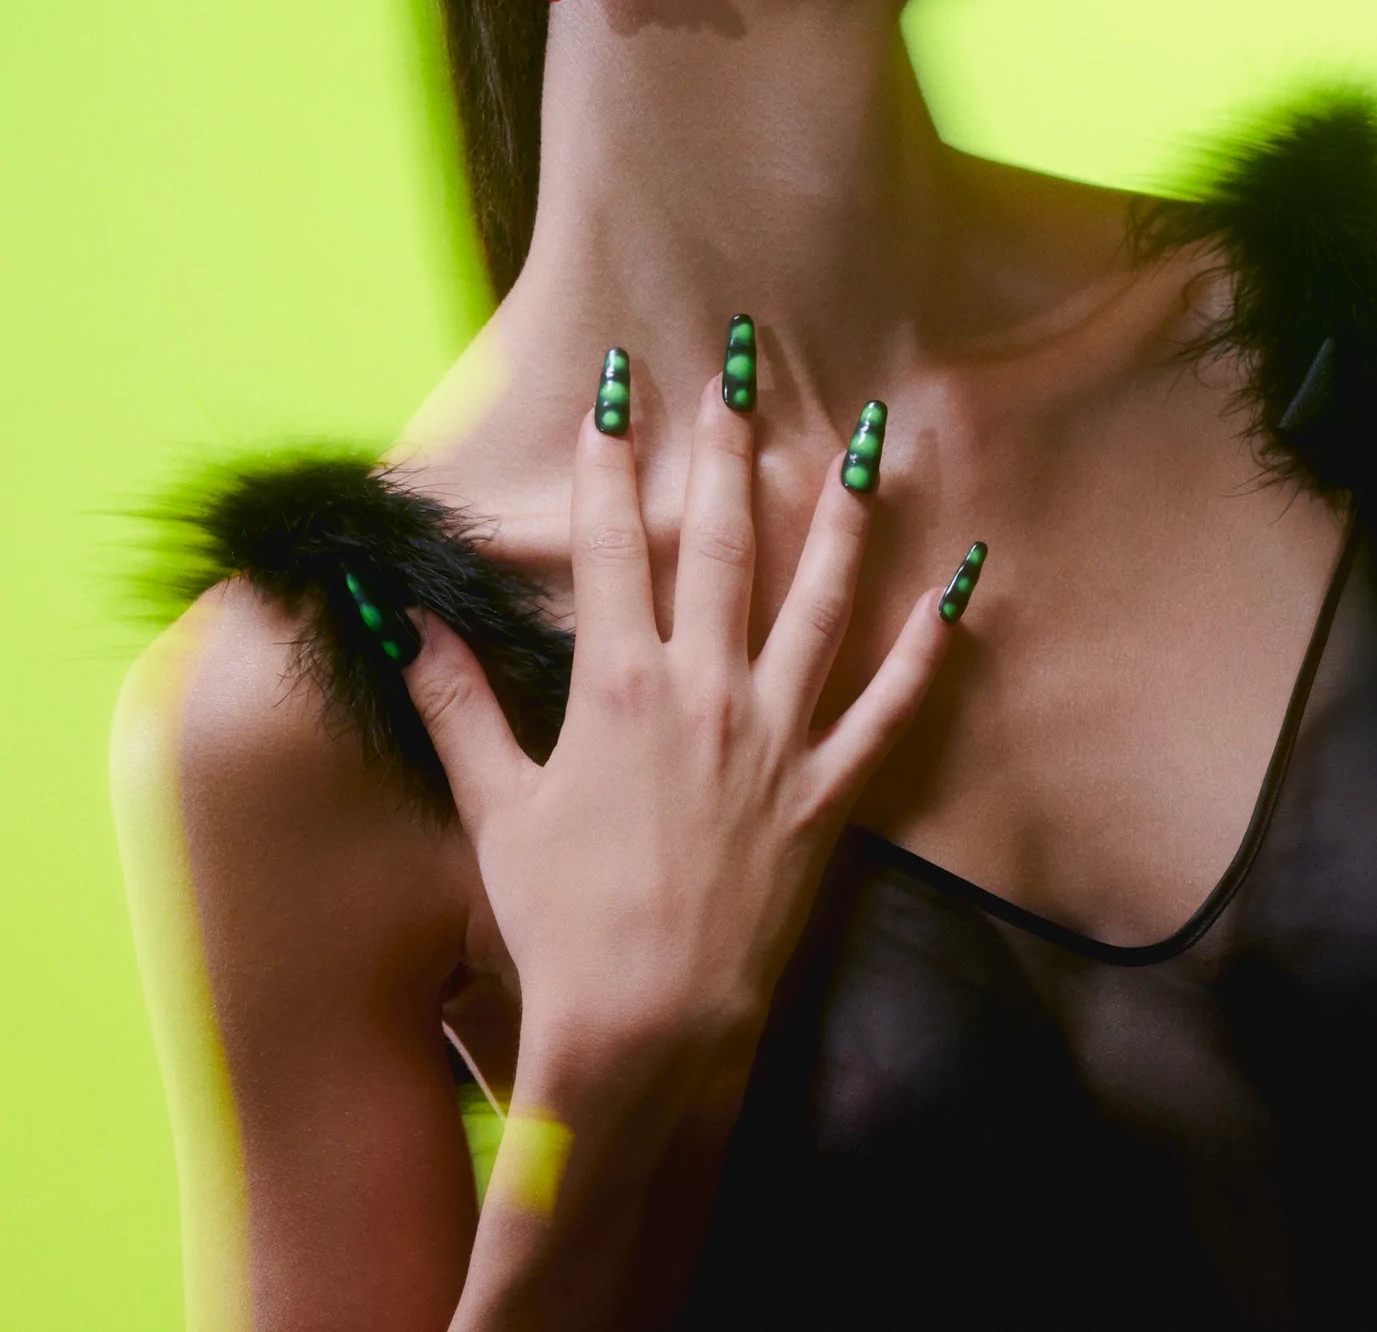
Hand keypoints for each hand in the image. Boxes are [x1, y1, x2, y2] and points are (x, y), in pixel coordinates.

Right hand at [400, 360, 963, 1094]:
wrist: (643, 1023)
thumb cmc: (560, 919)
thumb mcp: (495, 805)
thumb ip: (453, 702)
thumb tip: (400, 618)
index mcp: (619, 684)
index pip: (612, 543)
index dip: (611, 457)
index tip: (619, 384)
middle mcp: (705, 689)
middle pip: (721, 543)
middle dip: (726, 446)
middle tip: (742, 365)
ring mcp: (778, 735)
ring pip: (821, 599)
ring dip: (845, 512)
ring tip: (870, 437)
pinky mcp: (829, 791)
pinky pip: (891, 707)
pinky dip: (930, 646)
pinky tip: (962, 585)